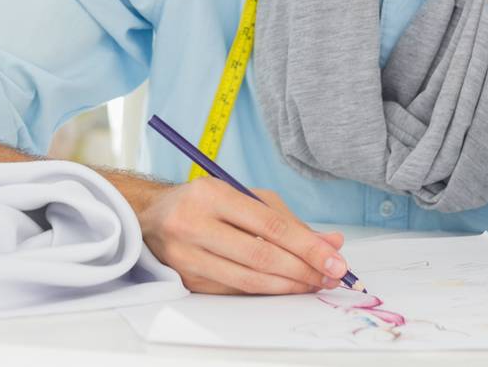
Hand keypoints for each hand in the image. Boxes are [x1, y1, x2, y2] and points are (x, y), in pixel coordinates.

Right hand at [137, 179, 349, 294]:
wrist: (152, 216)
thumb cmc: (205, 202)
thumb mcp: (244, 197)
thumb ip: (286, 220)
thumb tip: (330, 244)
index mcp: (211, 195)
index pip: (269, 225)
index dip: (307, 246)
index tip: (335, 260)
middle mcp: (194, 225)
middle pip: (260, 256)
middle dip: (303, 270)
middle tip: (330, 277)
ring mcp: (187, 257)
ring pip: (248, 280)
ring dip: (288, 286)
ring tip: (313, 284)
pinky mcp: (187, 280)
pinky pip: (235, 291)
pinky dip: (265, 291)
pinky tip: (284, 287)